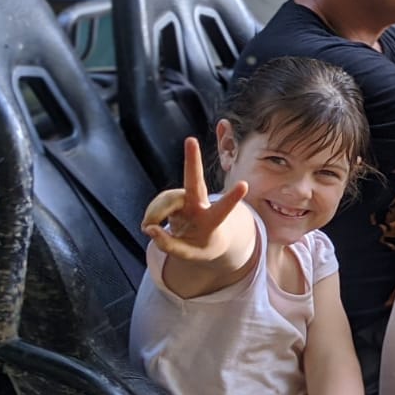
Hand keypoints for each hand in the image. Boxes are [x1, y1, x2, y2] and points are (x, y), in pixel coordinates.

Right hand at [141, 137, 248, 260]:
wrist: (204, 238)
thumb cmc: (202, 246)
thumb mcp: (190, 254)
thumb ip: (169, 245)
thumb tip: (150, 229)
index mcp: (213, 220)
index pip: (223, 209)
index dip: (232, 198)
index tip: (244, 184)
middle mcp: (200, 204)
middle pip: (194, 181)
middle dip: (192, 160)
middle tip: (190, 140)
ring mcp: (186, 198)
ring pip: (166, 199)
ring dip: (155, 214)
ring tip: (149, 229)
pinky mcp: (174, 197)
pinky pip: (157, 202)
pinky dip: (152, 215)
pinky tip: (151, 225)